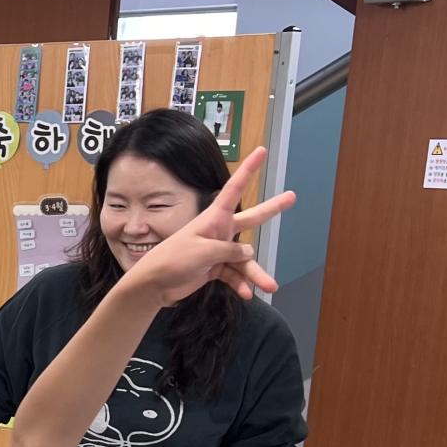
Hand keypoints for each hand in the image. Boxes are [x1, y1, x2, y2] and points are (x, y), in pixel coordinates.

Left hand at [119, 147, 295, 305]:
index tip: (261, 152)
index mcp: (214, 218)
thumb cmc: (173, 260)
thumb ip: (229, 251)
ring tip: (271, 286)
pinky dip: (240, 285)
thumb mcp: (203, 252)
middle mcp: (219, 231)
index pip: (234, 189)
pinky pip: (234, 276)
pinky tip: (247, 294)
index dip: (248, 170)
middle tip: (293, 196)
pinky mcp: (214, 269)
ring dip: (256, 274)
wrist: (154, 284)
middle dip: (271, 209)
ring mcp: (218, 251)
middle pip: (251, 219)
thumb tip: (248, 252)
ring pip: (245, 259)